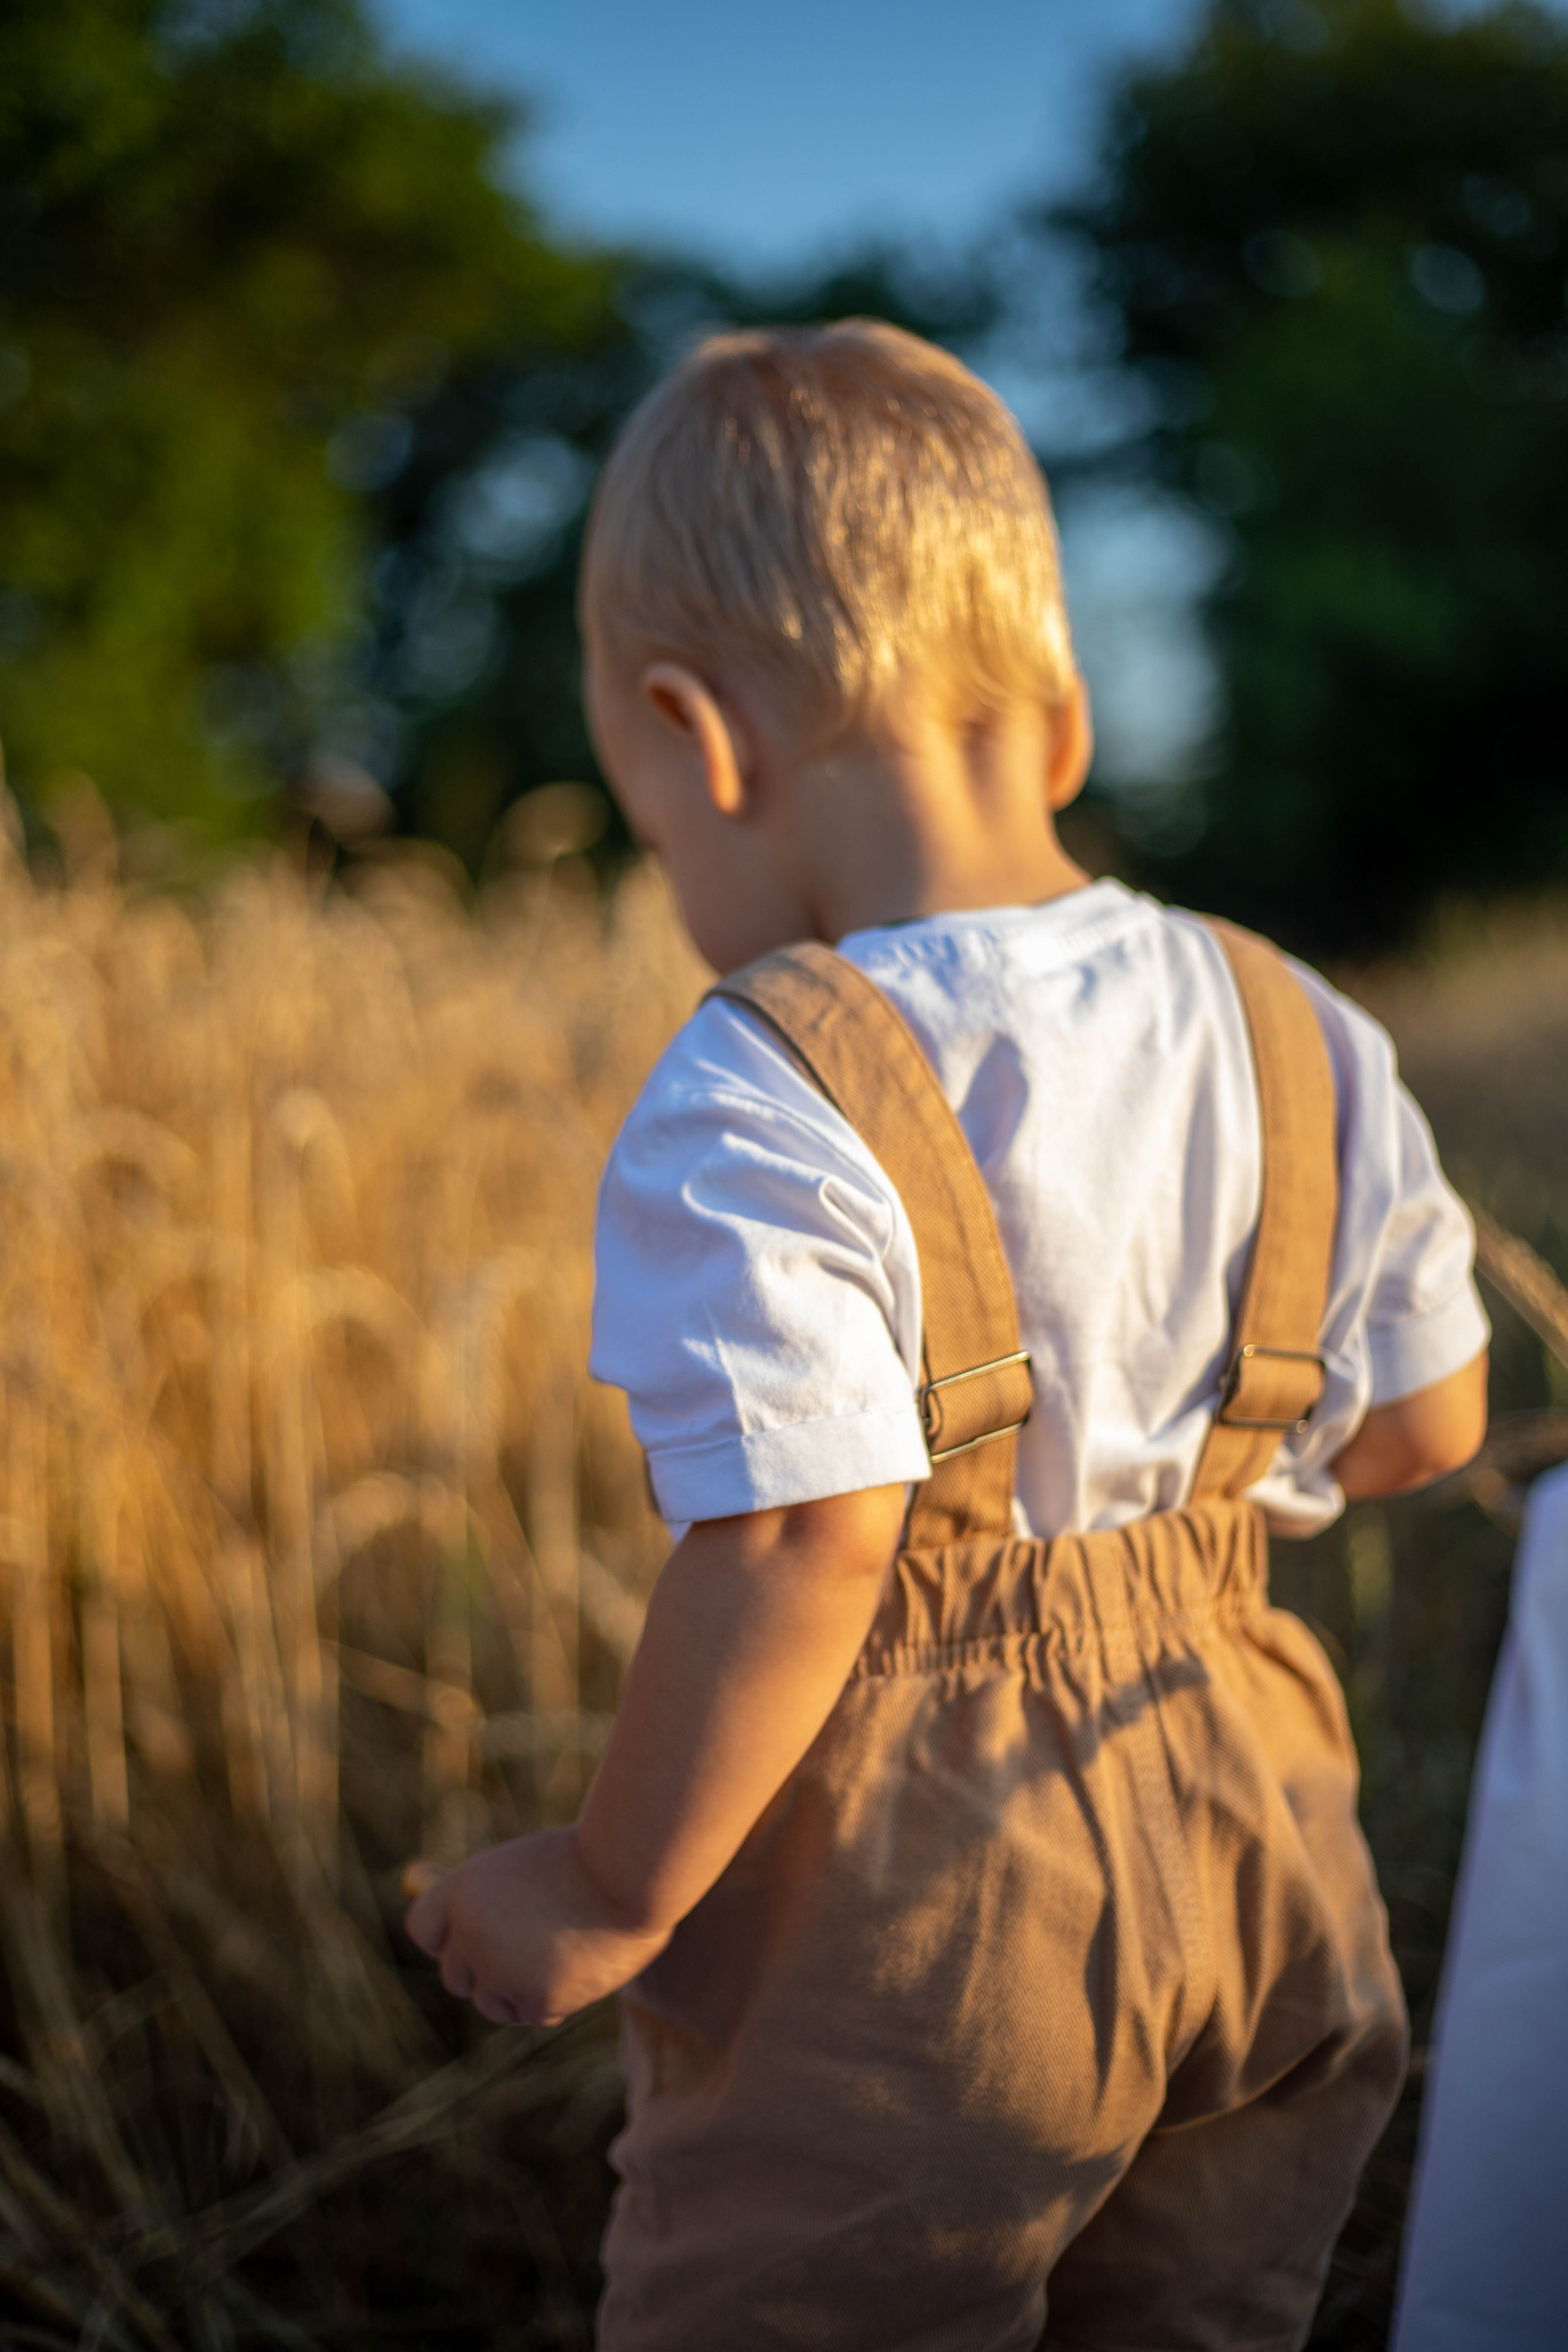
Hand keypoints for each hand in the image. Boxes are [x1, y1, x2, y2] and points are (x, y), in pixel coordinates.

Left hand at [403, 1828, 670, 2026]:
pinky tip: (584, 1965)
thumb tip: (440, 1911)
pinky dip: (557, 1999)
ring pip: (494, 2003)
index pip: (423, 1928)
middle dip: (488, 1970)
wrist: (633, 1870)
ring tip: (564, 1950)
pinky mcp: (536, 2000)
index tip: (476, 1935)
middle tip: (532, 1946)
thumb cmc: (586, 1860)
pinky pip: (534, 2013)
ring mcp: (501, 1971)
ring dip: (521, 1989)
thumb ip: (488, 1899)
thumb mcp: (525, 1867)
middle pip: (456, 1976)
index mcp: (462, 1889)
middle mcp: (470, 1933)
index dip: (450, 1935)